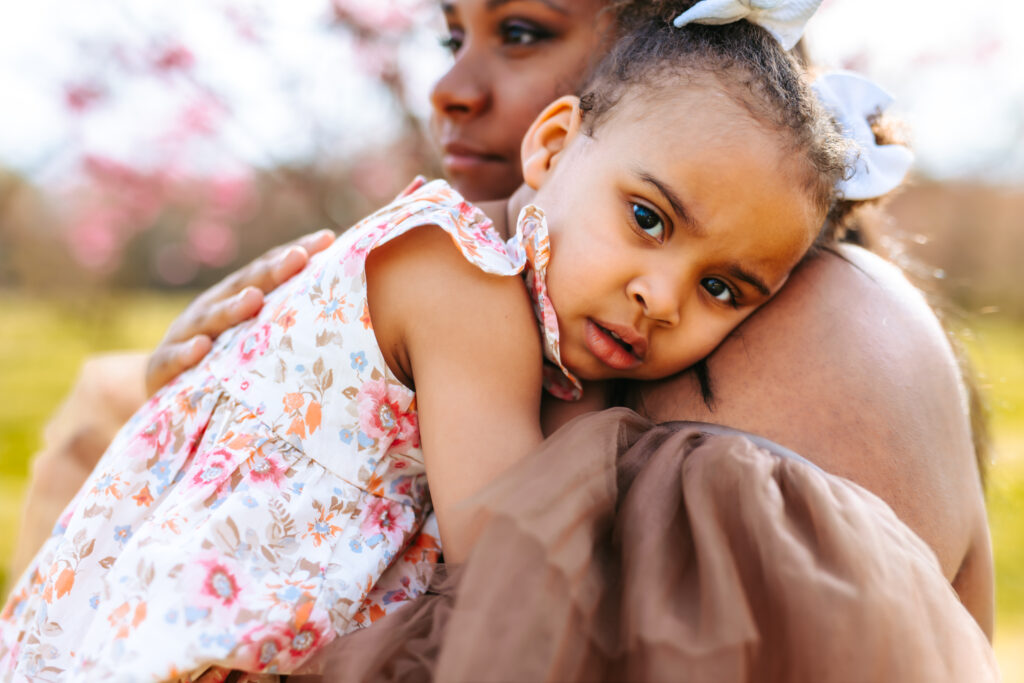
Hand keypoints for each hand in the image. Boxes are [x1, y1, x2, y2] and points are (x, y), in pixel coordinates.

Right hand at [145, 229, 334, 395]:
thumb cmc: (222, 367)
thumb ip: (285, 324)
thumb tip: (342, 310)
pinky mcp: (161, 369)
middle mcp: (210, 310)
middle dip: (271, 270)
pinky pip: (172, 360)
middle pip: (243, 286)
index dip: (295, 253)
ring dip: (232, 308)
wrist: (161, 398)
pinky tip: (201, 347)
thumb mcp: (253, 342)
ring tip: (254, 299)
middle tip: (298, 257)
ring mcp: (183, 336)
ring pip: (209, 319)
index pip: (269, 271)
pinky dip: (185, 353)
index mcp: (235, 300)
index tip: (328, 239)